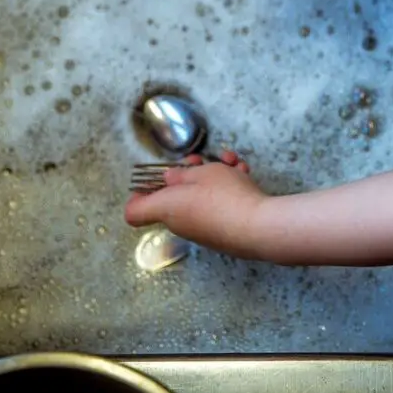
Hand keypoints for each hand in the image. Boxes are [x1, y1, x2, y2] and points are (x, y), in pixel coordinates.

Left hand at [124, 151, 267, 258]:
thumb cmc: (224, 196)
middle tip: (200, 160)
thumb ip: (182, 174)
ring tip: (231, 162)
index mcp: (166, 208)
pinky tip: (243, 173)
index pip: (134, 212)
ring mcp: (202, 231)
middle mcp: (180, 223)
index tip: (150, 179)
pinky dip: (228, 190)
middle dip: (187, 174)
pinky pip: (217, 207)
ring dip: (214, 176)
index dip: (137, 195)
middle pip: (173, 198)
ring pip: (200, 198)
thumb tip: (169, 180)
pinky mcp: (223, 233)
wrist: (258, 227)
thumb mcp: (201, 173)